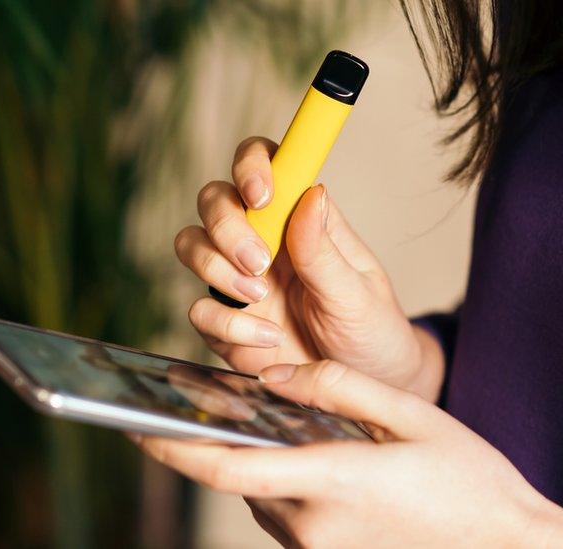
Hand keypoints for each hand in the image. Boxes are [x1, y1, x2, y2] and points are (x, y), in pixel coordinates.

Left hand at [135, 360, 562, 547]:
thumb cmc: (470, 481)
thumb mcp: (411, 415)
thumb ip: (337, 387)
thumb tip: (275, 376)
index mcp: (332, 482)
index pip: (227, 469)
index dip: (172, 448)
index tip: (133, 426)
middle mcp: (315, 527)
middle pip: (242, 479)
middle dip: (230, 442)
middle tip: (233, 401)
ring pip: (264, 499)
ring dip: (262, 465)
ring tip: (287, 427)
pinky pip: (289, 518)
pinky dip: (286, 486)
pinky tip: (317, 460)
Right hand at [175, 136, 442, 399]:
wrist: (364, 390)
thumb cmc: (371, 331)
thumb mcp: (358, 294)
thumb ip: (325, 251)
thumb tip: (312, 192)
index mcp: (300, 219)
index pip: (266, 164)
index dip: (251, 165)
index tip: (261, 194)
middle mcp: (263, 241)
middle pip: (215, 199)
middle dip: (227, 225)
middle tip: (259, 262)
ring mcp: (239, 280)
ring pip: (191, 244)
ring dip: (216, 267)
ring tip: (259, 297)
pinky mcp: (226, 324)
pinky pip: (198, 310)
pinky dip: (227, 324)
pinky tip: (268, 340)